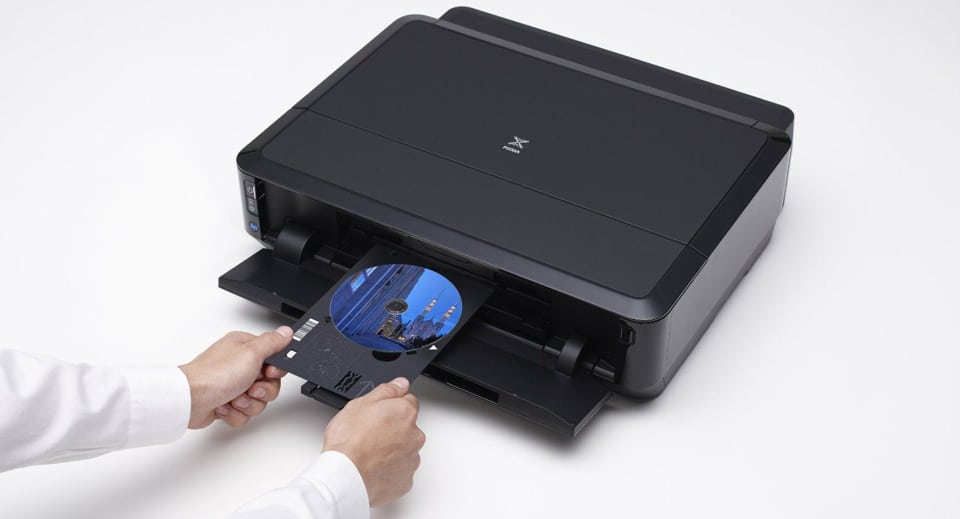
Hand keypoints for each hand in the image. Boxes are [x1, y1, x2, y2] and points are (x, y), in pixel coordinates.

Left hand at [178, 326, 292, 428]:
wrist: (190, 400)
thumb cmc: (214, 375)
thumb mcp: (251, 353)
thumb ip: (273, 342)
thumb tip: (286, 332)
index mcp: (244, 348)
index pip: (274, 360)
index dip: (275, 371)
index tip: (267, 373)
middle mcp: (238, 365)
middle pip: (268, 383)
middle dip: (261, 391)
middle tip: (250, 388)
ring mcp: (232, 385)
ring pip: (257, 400)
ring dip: (248, 403)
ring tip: (234, 398)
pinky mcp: (225, 402)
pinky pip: (243, 413)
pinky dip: (235, 413)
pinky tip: (225, 406)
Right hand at [322, 377, 425, 506]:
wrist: (345, 475)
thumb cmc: (350, 442)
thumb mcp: (360, 403)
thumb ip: (386, 391)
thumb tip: (400, 383)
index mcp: (405, 413)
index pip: (408, 401)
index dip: (391, 406)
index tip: (380, 413)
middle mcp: (414, 436)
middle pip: (408, 427)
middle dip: (393, 429)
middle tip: (370, 434)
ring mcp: (411, 459)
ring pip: (405, 449)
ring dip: (392, 450)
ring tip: (369, 453)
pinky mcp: (405, 480)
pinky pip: (400, 471)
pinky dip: (390, 469)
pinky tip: (373, 467)